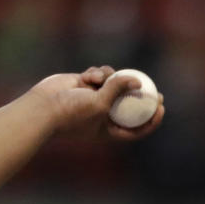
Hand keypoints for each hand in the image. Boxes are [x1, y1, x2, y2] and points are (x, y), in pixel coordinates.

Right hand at [29, 66, 164, 141]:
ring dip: (111, 79)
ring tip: (99, 80)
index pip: (136, 128)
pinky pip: (99, 75)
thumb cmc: (71, 113)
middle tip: (155, 88)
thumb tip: (138, 81)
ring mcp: (94, 99)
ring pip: (114, 84)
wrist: (43, 106)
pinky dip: (96, 73)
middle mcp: (104, 115)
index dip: (151, 119)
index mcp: (109, 130)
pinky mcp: (85, 85)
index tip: (161, 108)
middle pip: (129, 105)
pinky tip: (88, 75)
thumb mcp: (100, 104)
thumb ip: (118, 90)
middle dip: (142, 96)